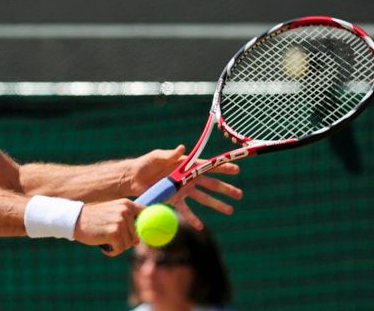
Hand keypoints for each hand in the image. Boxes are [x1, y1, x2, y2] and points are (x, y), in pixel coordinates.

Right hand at [73, 198, 143, 256]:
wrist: (75, 219)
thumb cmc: (94, 219)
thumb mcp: (112, 213)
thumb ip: (126, 222)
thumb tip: (139, 241)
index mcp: (127, 204)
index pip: (146, 215)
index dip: (145, 226)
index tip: (138, 235)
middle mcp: (126, 211)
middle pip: (137, 235)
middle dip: (126, 240)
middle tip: (112, 238)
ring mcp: (120, 222)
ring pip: (128, 244)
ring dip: (117, 246)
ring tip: (105, 240)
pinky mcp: (114, 233)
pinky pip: (120, 249)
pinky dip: (112, 251)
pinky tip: (103, 246)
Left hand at [127, 145, 242, 229]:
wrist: (133, 178)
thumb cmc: (146, 163)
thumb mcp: (157, 156)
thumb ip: (169, 154)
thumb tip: (182, 148)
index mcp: (187, 165)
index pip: (208, 166)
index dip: (222, 168)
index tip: (236, 170)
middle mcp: (188, 178)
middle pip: (211, 184)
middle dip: (226, 189)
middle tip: (239, 195)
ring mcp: (183, 190)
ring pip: (204, 198)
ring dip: (217, 204)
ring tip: (230, 210)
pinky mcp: (174, 200)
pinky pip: (186, 210)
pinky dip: (193, 218)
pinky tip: (200, 226)